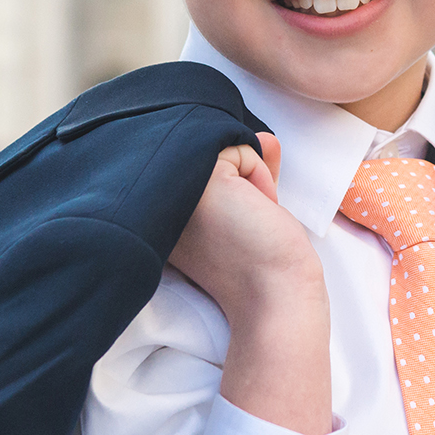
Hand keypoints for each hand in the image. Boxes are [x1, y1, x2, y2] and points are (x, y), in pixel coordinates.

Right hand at [169, 133, 316, 317]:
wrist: (275, 298)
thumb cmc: (264, 267)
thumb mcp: (248, 209)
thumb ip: (248, 172)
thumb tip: (264, 136)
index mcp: (162, 216)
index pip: (196, 169)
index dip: (232, 191)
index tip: (238, 230)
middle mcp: (159, 202)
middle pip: (209, 155)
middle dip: (241, 181)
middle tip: (247, 226)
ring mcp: (174, 186)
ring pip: (224, 149)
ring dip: (251, 181)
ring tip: (249, 220)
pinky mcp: (201, 175)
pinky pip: (242, 148)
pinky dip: (261, 176)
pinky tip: (255, 211)